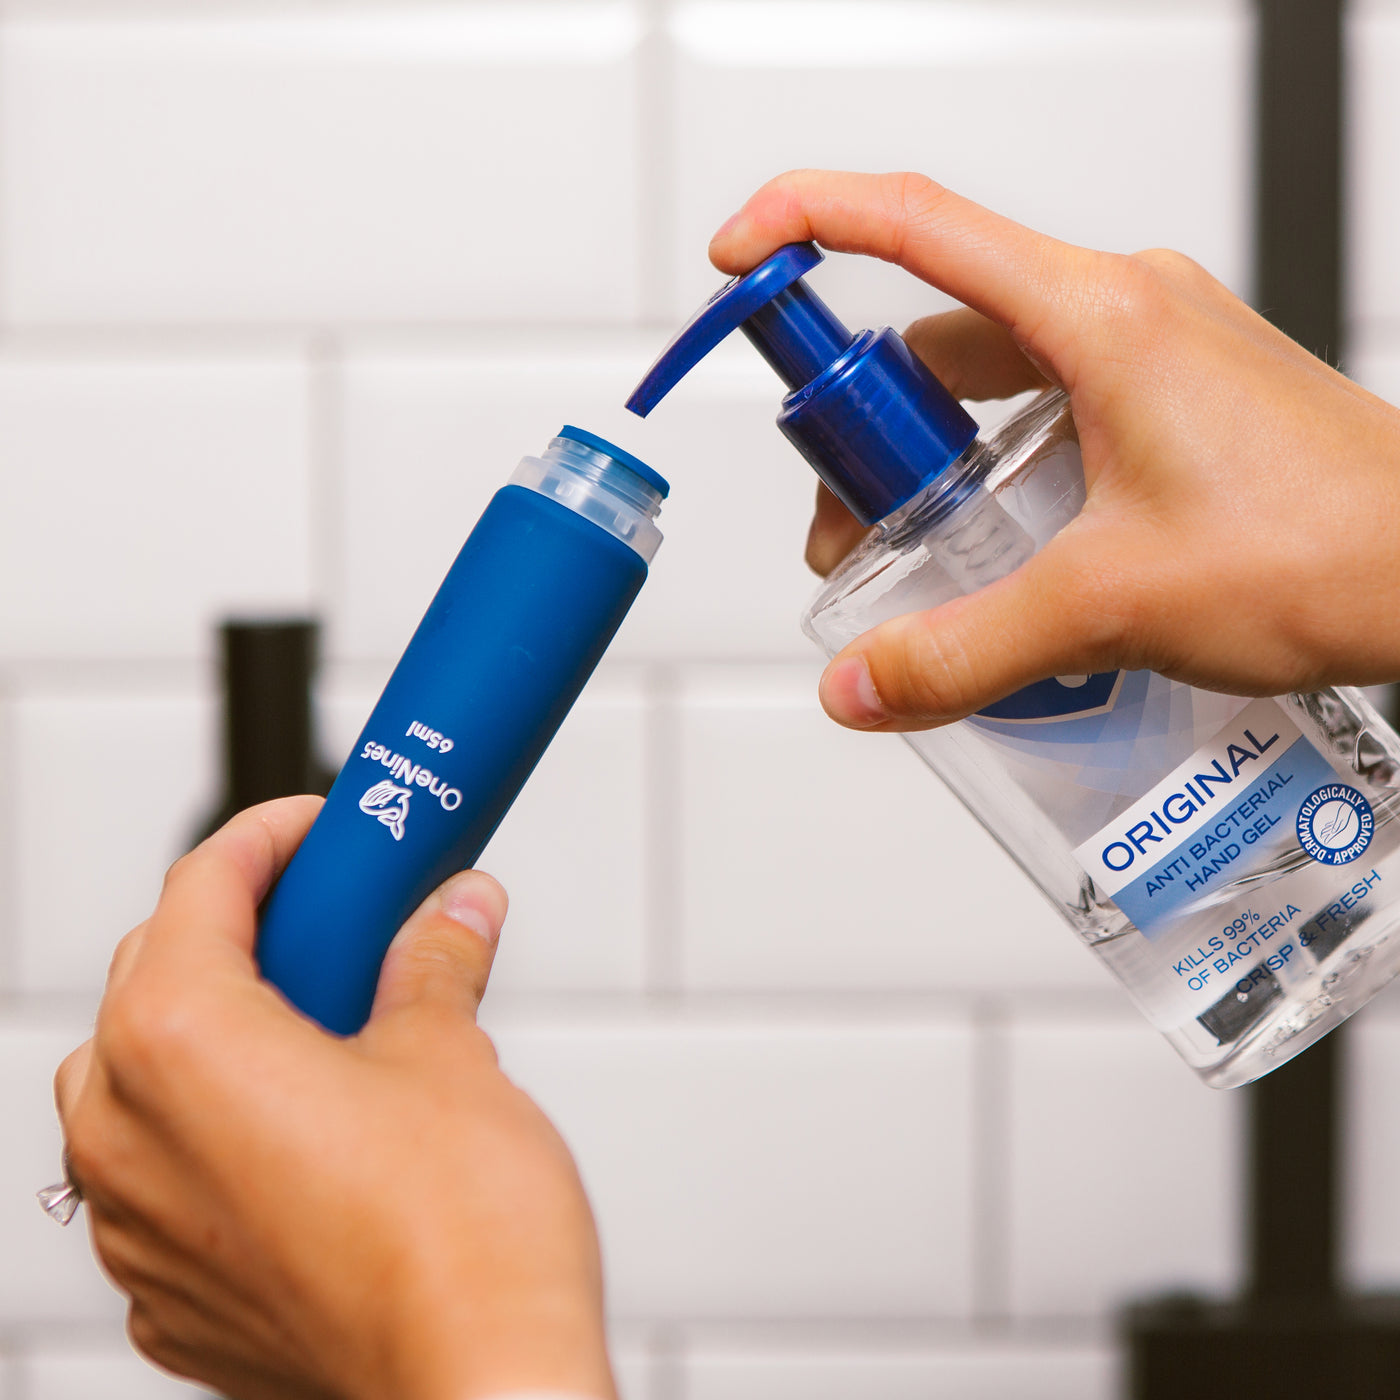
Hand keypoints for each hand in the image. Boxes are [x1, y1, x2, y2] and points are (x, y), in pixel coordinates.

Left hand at [54, 798, 613, 1399]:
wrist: (480, 1384)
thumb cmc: (459, 1236)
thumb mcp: (452, 1053)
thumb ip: (435, 964)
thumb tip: (452, 913)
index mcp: (182, 1045)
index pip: (197, 890)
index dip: (267, 838)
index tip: (318, 828)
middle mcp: (128, 1135)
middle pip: (153, 978)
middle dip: (240, 930)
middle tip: (333, 916)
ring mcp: (137, 1227)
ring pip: (135, 1083)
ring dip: (214, 1033)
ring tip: (318, 1024)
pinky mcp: (173, 1296)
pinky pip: (159, 1182)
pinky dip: (213, 1135)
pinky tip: (302, 1135)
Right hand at [710, 169, 1399, 730]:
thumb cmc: (1330, 550)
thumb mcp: (1110, 605)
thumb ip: (963, 648)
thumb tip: (861, 683)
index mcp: (1098, 315)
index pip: (915, 225)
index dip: (805, 224)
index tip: (737, 264)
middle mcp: (1121, 311)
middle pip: (937, 335)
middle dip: (867, 432)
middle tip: (850, 536)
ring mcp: (1149, 354)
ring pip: (989, 383)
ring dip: (934, 464)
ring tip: (922, 568)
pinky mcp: (1168, 402)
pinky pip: (1046, 413)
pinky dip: (997, 474)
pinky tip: (1002, 561)